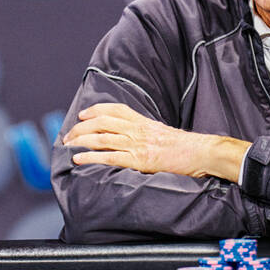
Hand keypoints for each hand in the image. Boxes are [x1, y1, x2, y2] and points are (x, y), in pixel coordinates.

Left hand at [63, 102, 248, 180]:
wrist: (201, 153)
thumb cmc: (186, 147)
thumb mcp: (164, 133)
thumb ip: (147, 133)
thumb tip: (134, 138)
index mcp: (144, 121)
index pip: (115, 109)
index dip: (96, 110)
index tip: (83, 114)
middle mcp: (138, 130)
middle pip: (102, 122)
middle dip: (81, 127)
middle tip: (69, 135)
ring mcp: (137, 144)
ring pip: (101, 138)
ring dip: (80, 141)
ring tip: (68, 146)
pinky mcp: (139, 160)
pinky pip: (109, 156)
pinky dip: (90, 157)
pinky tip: (79, 159)